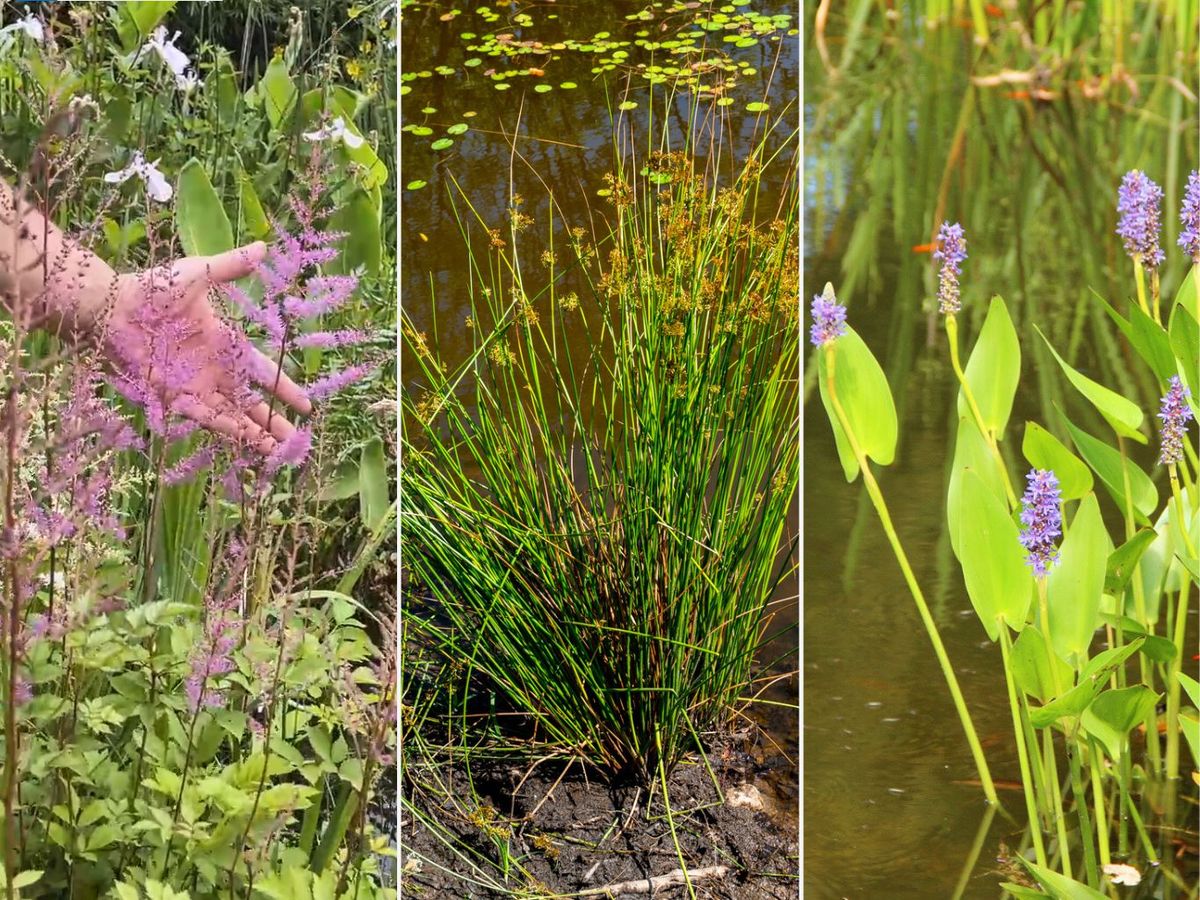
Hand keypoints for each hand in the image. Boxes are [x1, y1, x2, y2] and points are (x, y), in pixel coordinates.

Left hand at [106, 242, 310, 454]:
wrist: (113, 308)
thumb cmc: (153, 289)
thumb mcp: (198, 274)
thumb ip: (231, 266)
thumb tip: (264, 248)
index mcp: (226, 343)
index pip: (262, 371)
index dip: (284, 388)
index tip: (305, 406)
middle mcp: (215, 370)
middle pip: (252, 402)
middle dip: (274, 422)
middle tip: (295, 441)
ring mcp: (197, 386)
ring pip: (234, 416)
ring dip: (255, 434)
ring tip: (277, 452)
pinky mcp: (176, 397)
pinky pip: (208, 418)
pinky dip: (228, 430)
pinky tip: (247, 443)